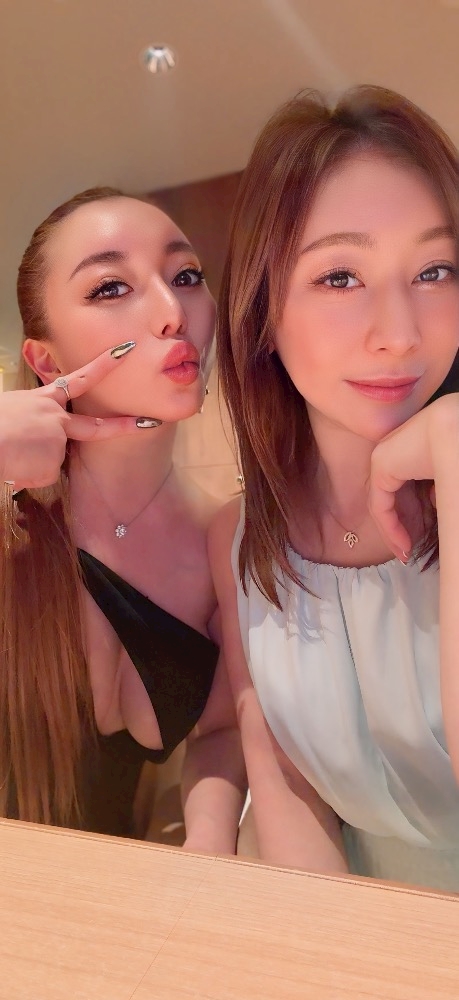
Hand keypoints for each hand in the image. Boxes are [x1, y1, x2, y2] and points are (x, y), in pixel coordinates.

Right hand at [1, 344, 158, 489]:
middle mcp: (55, 418)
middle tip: (151, 423)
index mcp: (43, 401)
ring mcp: (57, 440)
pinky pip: (43, 476)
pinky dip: (28, 476)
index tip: (125, 352)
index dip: (103, 366)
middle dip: (125, 426)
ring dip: (31, 464)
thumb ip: (33, 421)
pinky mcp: (52, 463)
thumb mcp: (12, 411)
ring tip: (12, 454)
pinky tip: (15, 466)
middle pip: (95, 427)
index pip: (78, 380)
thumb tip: (38, 442)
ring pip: (52, 461)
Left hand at [368, 393, 458, 559]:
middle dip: (403, 527)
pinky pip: (380, 505)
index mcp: (411, 449)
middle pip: (395, 498)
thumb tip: (434, 504)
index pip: (405, 489)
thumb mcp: (445, 476)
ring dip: (395, 532)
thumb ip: (437, 490)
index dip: (411, 517)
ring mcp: (384, 457)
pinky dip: (389, 528)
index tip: (416, 541)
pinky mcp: (381, 467)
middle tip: (409, 552)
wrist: (454, 428)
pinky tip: (402, 545)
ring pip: (385, 504)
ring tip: (406, 553)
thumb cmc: (456, 449)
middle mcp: (394, 451)